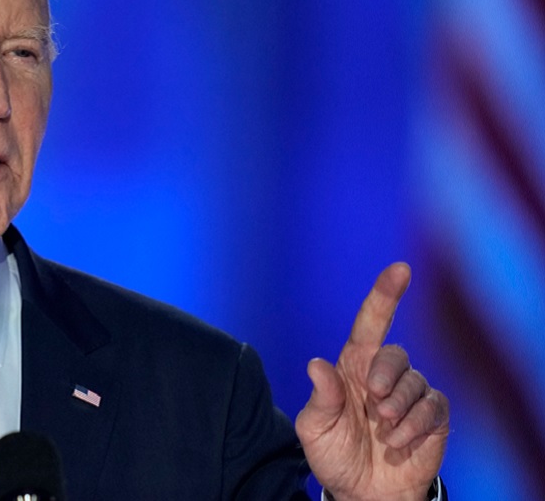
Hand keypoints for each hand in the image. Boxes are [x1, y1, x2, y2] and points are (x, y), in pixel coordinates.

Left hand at [295, 263, 448, 500]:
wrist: (360, 491)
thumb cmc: (334, 453)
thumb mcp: (315, 427)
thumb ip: (320, 397)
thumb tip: (315, 364)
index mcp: (353, 367)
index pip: (371, 323)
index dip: (385, 294)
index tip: (400, 269)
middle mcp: (383, 374)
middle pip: (394, 353)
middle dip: (385, 376)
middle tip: (373, 405)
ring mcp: (411, 393)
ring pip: (414, 382)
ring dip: (397, 407)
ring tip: (382, 429)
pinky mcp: (433, 415)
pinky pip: (432, 406)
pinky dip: (414, 424)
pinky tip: (398, 439)